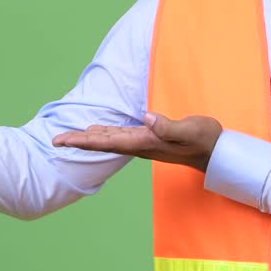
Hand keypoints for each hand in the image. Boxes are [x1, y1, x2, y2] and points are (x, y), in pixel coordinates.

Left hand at [52, 112, 223, 171]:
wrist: (217, 153)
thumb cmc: (205, 139)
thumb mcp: (190, 130)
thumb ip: (169, 126)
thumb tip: (146, 118)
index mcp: (145, 142)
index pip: (107, 141)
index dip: (82, 140)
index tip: (61, 141)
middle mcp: (140, 145)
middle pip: (102, 142)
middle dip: (78, 141)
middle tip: (54, 139)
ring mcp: (144, 143)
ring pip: (109, 140)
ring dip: (88, 138)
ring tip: (69, 136)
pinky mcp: (150, 139)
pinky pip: (120, 137)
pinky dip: (104, 134)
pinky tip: (97, 132)